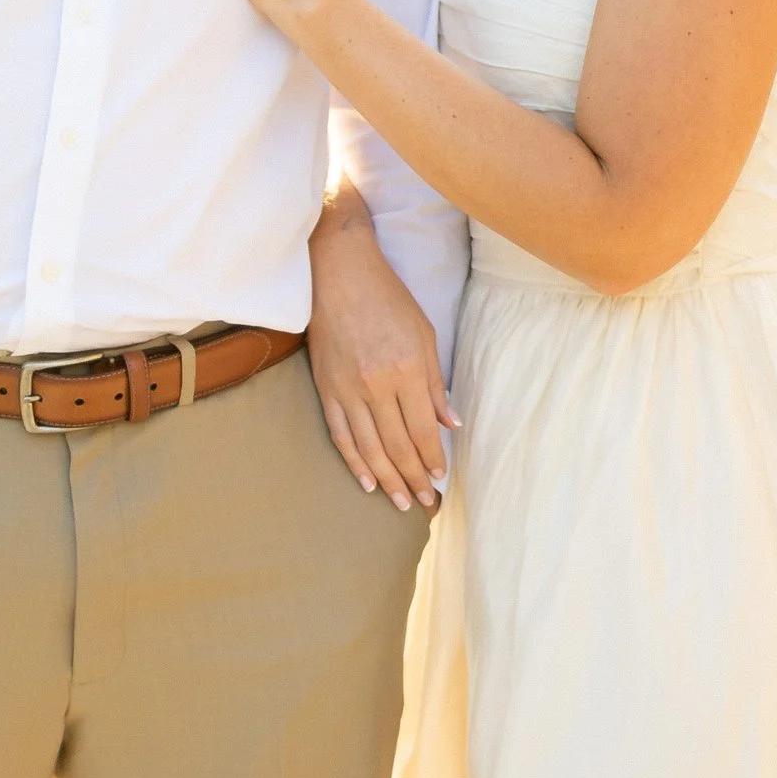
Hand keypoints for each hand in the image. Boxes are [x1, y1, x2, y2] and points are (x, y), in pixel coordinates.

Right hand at [309, 192, 455, 510]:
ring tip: (400, 502)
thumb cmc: (388, 300)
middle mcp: (376, 386)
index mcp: (405, 371)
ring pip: (369, 447)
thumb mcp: (424, 335)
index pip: (423, 430)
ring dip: (388, 479)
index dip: (432, 458)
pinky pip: (340, 434)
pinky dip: (354, 461)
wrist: (339, 274)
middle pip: (397, 445)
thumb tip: (450, 424)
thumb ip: (435, 384)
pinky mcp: (326, 388)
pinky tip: (368, 481)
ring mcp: (347, 389)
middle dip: (413, 478)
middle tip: (424, 503)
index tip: (440, 478)